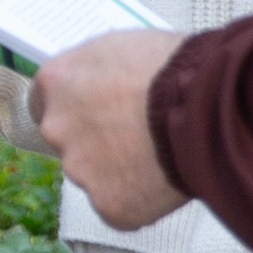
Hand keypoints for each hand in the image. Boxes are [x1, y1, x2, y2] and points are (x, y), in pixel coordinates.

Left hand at [32, 29, 189, 229]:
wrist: (208, 104)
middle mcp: (57, 128)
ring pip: (94, 177)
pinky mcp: (108, 203)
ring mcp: (80, 169)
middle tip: (136, 136)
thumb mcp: (121, 47)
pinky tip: (165, 177)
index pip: (43, 105)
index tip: (96, 115)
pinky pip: (120, 206)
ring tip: (159, 153)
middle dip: (96, 143)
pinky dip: (140, 197)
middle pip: (68, 143)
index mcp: (55, 82)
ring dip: (119, 171)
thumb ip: (93, 71)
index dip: (75, 111)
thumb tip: (92, 84)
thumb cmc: (174, 67)